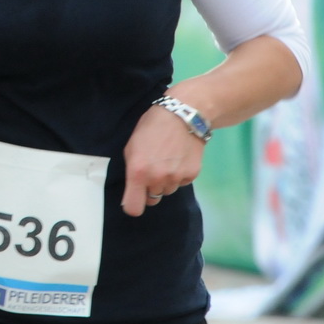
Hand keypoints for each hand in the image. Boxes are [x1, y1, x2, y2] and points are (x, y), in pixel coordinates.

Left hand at [120, 99, 205, 215]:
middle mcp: (157, 179)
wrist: (183, 115)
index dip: (132, 204)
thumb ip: (131, 171)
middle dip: (150, 188)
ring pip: (167, 191)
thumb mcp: (131, 147)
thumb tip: (133, 190)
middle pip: (152, 199)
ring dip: (165, 181)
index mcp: (138, 173)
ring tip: (167, 159)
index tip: (134, 197)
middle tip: (153, 168)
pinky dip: (179, 174)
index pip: (133, 208)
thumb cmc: (151, 127)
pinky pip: (182, 183)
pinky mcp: (192, 175)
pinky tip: (179, 157)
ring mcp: (176, 178)